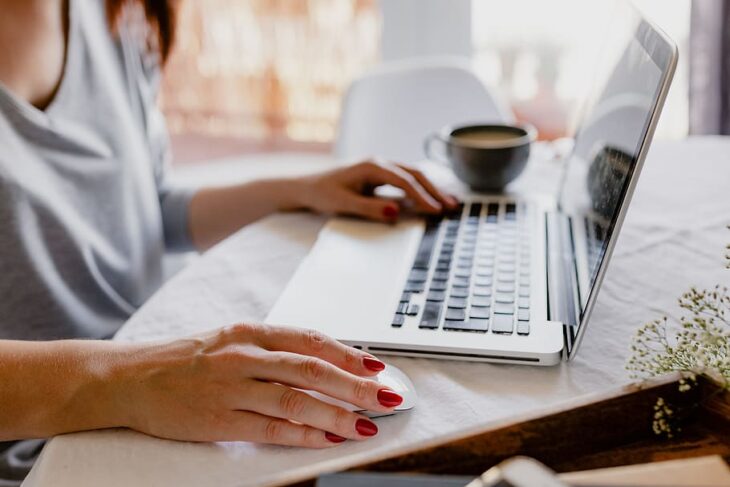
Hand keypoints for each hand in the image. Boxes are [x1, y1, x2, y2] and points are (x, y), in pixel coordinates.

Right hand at [112, 324, 400, 446]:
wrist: (131, 378)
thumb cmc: (186, 359)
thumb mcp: (231, 341)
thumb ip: (273, 349)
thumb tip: (324, 360)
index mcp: (250, 332)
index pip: (310, 340)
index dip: (348, 353)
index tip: (377, 366)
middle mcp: (244, 356)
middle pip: (311, 369)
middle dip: (355, 384)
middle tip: (387, 396)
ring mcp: (232, 388)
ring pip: (296, 400)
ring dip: (337, 414)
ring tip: (367, 424)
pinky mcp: (220, 420)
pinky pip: (271, 428)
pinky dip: (304, 434)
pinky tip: (328, 439)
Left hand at [295, 160, 458, 221]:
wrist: (305, 188)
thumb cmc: (322, 194)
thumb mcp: (343, 204)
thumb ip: (370, 208)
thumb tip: (396, 212)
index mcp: (372, 166)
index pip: (404, 181)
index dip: (422, 196)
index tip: (436, 211)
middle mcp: (379, 163)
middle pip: (415, 174)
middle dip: (435, 190)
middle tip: (453, 206)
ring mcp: (380, 169)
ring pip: (413, 176)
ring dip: (432, 189)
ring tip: (451, 203)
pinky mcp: (379, 177)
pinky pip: (405, 182)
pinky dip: (421, 190)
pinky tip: (432, 200)